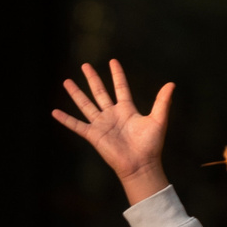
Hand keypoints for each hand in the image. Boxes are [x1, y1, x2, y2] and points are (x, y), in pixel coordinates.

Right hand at [51, 59, 173, 204]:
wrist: (140, 164)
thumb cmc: (150, 145)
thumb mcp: (158, 120)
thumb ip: (162, 101)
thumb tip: (171, 84)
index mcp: (127, 109)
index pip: (120, 87)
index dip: (117, 74)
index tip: (113, 61)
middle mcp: (112, 115)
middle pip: (99, 92)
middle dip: (92, 78)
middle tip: (85, 65)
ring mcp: (101, 124)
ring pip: (86, 104)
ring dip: (76, 93)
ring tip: (66, 81)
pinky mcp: (93, 135)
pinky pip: (76, 125)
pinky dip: (65, 119)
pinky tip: (54, 112)